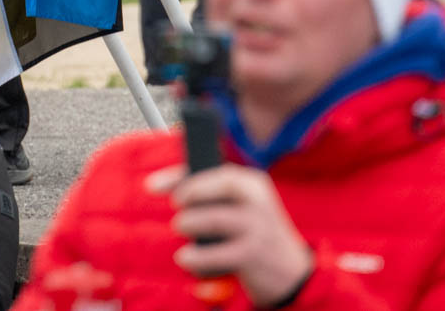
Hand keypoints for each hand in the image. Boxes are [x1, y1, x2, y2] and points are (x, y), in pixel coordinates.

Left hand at [148, 163, 311, 306]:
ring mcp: (258, 228)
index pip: (215, 170)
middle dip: (189, 195)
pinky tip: (187, 258)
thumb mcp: (241, 209)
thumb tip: (164, 187)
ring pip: (214, 219)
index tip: (152, 185)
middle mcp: (259, 201)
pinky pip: (216, 253)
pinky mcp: (253, 255)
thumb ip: (212, 196)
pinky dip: (196, 257)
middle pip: (218, 187)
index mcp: (253, 184)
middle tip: (177, 212)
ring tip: (181, 230)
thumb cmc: (254, 235)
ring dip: (190, 225)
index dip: (180, 175)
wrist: (292, 274)